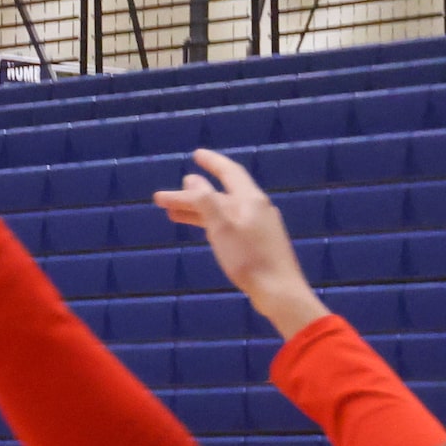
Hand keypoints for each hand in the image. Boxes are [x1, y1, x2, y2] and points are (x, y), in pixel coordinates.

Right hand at [153, 148, 329, 337]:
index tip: (195, 154)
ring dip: (198, 211)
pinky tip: (204, 230)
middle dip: (193, 194)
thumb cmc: (249, 259)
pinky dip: (211, 224)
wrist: (279, 291)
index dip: (212, 162)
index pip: (229, 172)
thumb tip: (192, 179)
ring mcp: (259, 226)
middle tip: (167, 197)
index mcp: (250, 200)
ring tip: (173, 215)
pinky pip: (229, 225)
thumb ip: (206, 201)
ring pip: (223, 212)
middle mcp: (256, 207)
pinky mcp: (258, 243)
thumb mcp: (222, 228)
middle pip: (221, 194)